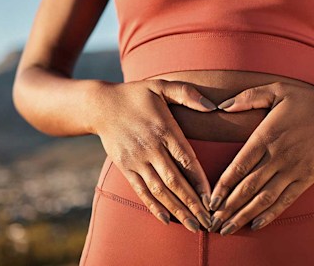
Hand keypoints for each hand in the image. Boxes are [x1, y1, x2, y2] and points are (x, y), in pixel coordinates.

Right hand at [92, 79, 217, 232]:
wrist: (99, 105)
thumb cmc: (136, 94)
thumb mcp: (161, 86)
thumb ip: (187, 94)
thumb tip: (213, 106)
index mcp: (164, 128)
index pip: (186, 159)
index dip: (200, 181)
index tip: (213, 199)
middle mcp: (151, 147)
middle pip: (175, 181)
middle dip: (193, 204)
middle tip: (210, 222)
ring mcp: (136, 160)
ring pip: (159, 190)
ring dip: (177, 210)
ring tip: (194, 227)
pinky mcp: (125, 167)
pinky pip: (141, 190)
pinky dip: (154, 206)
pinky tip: (167, 220)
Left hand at [206, 82, 313, 234]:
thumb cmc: (308, 100)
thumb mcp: (276, 90)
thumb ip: (247, 97)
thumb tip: (222, 106)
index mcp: (266, 136)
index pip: (239, 166)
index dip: (223, 185)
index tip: (209, 200)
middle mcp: (278, 157)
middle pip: (248, 187)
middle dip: (228, 207)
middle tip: (212, 222)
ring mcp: (293, 170)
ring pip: (264, 198)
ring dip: (244, 215)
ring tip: (227, 229)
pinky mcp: (306, 178)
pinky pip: (286, 200)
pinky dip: (270, 214)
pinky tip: (256, 225)